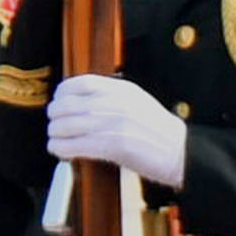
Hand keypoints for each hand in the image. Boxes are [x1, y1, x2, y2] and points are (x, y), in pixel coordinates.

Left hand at [46, 72, 188, 185]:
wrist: (181, 152)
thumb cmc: (159, 131)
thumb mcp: (137, 102)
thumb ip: (112, 97)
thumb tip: (82, 101)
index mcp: (122, 90)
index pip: (80, 83)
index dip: (62, 93)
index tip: (58, 101)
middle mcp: (115, 104)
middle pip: (68, 105)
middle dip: (55, 116)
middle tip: (54, 124)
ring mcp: (114, 124)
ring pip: (66, 126)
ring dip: (55, 134)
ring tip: (56, 140)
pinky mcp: (113, 146)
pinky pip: (74, 146)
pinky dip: (61, 149)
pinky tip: (61, 151)